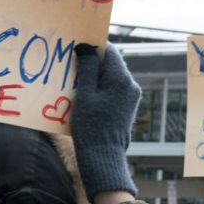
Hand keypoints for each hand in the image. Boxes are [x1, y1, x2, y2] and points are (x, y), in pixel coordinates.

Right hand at [71, 43, 140, 203]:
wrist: (103, 156)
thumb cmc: (91, 126)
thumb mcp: (84, 94)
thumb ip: (87, 68)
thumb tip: (86, 47)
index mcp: (121, 79)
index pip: (110, 51)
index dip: (94, 46)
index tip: (77, 48)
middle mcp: (131, 85)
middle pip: (111, 63)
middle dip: (93, 62)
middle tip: (72, 65)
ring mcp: (131, 96)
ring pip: (112, 76)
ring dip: (95, 76)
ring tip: (76, 82)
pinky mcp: (128, 106)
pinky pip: (114, 89)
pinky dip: (100, 87)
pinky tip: (85, 95)